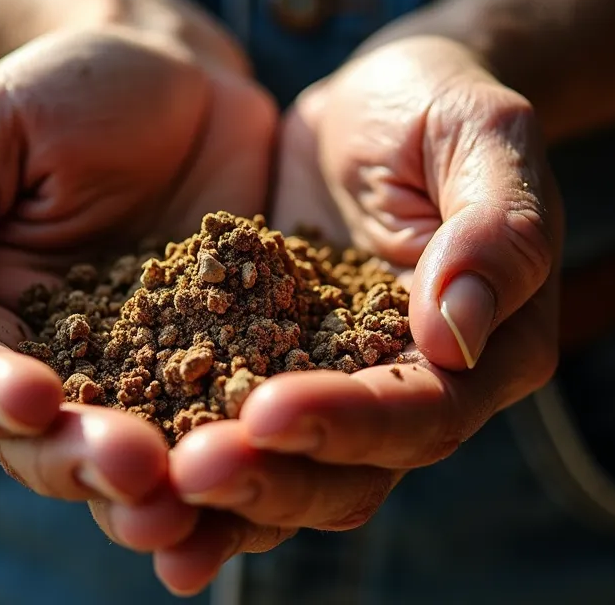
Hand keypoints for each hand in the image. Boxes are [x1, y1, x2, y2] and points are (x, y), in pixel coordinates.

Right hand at [0, 26, 276, 574]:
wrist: (181, 77)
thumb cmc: (62, 92)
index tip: (32, 398)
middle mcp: (61, 369)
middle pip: (54, 445)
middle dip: (87, 462)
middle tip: (134, 467)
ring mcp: (151, 378)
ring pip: (145, 459)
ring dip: (165, 492)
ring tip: (192, 500)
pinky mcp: (233, 369)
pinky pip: (237, 426)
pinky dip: (250, 462)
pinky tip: (276, 477)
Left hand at [160, 36, 563, 589]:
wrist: (370, 107)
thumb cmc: (438, 108)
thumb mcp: (483, 137)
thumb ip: (494, 232)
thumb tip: (456, 336)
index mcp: (487, 354)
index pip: (422, 412)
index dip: (349, 422)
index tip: (269, 412)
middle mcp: (413, 398)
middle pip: (348, 475)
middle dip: (269, 480)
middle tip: (188, 472)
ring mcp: (335, 396)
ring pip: (286, 480)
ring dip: (218, 503)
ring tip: (141, 507)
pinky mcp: (267, 376)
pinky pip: (230, 439)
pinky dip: (181, 473)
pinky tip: (120, 487)